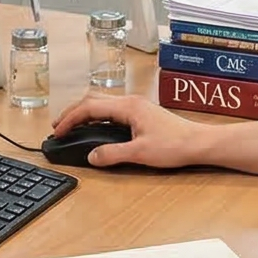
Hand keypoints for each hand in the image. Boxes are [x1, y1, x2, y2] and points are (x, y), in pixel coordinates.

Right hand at [50, 92, 208, 169]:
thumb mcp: (140, 153)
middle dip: (73, 112)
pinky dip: (97, 116)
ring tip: (72, 126)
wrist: (199, 143)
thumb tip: (91, 156)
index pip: (89, 108)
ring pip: (102, 103)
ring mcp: (137, 106)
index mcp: (127, 107)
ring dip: (85, 113)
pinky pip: (112, 110)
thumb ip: (112, 154)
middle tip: (59, 127)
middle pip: (93, 100)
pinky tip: (96, 128)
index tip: (58, 130)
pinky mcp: (142, 113)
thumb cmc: (175, 145)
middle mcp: (130, 102)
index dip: (70, 119)